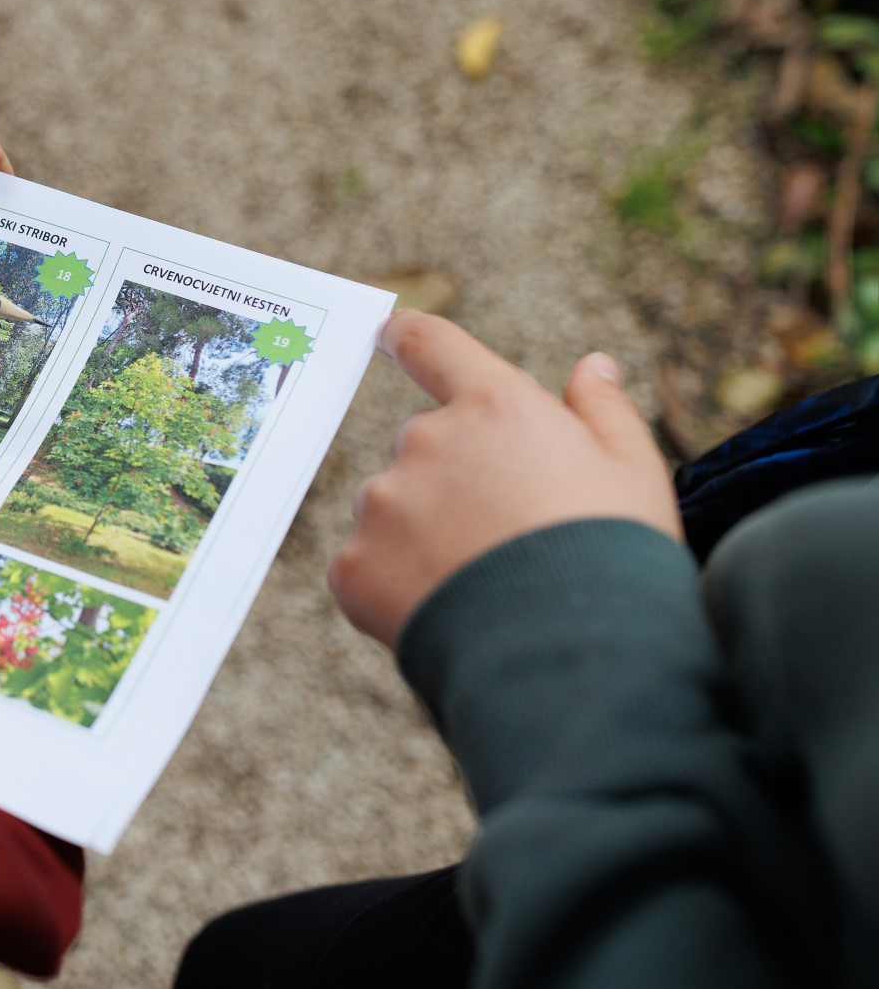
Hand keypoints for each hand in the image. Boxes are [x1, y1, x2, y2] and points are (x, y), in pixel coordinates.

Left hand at [329, 311, 680, 647]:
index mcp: (493, 407)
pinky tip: (444, 612)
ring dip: (420, 534)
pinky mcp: (353, 566)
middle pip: (423, 446)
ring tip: (481, 585)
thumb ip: (603, 411)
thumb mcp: (634, 473)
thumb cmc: (615, 557)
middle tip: (504, 539)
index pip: (433, 347)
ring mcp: (382, 504)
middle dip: (451, 481)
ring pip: (390, 508)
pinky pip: (366, 566)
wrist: (571, 657)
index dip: (408, 337)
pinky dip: (396, 586)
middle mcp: (425, 442)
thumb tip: (592, 366)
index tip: (386, 332)